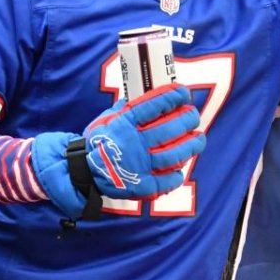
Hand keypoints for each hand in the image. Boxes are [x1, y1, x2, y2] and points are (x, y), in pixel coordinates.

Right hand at [32, 84, 204, 217]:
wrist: (80, 172)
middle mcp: (133, 144)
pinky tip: (180, 168)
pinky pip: (164, 182)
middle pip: (169, 130)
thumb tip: (144, 95)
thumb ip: (126, 109)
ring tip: (199, 139)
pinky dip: (175, 175)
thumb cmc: (98, 142)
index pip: (152, 106)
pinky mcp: (141, 186)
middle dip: (187, 120)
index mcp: (123, 125)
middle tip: (193, 116)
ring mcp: (138, 166)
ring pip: (173, 154)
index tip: (184, 92)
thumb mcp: (106, 119)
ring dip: (191, 146)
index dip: (171, 97)